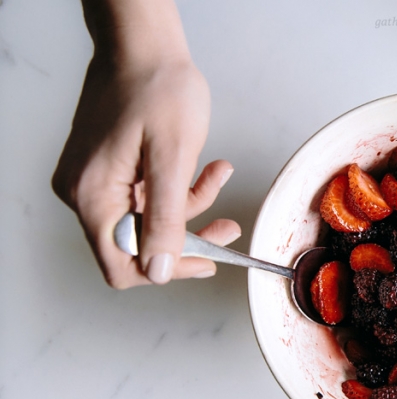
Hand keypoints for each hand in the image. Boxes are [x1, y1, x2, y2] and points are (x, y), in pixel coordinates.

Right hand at [52, 0, 239, 287]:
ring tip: (218, 176)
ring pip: (148, 221)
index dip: (166, 269)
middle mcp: (85, 194)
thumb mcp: (172, 156)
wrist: (144, 46)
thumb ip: (166, 218)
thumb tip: (158, 269)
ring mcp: (95, 182)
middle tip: (225, 229)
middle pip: (137, 245)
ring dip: (190, 206)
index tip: (206, 260)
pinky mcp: (109, 171)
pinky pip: (146, 198)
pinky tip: (207, 169)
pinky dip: (179, 189)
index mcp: (93, 196)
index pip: (122, 264)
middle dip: (188, 237)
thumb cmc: (157, 87)